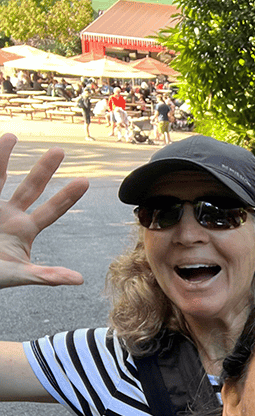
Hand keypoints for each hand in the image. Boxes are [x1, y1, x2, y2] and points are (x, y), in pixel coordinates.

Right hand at [0, 133, 89, 287]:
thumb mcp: (19, 275)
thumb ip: (46, 276)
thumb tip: (79, 280)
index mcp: (25, 230)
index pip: (51, 210)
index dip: (67, 197)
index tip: (85, 181)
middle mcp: (9, 215)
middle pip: (30, 187)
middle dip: (44, 169)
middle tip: (60, 150)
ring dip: (2, 156)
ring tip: (11, 135)